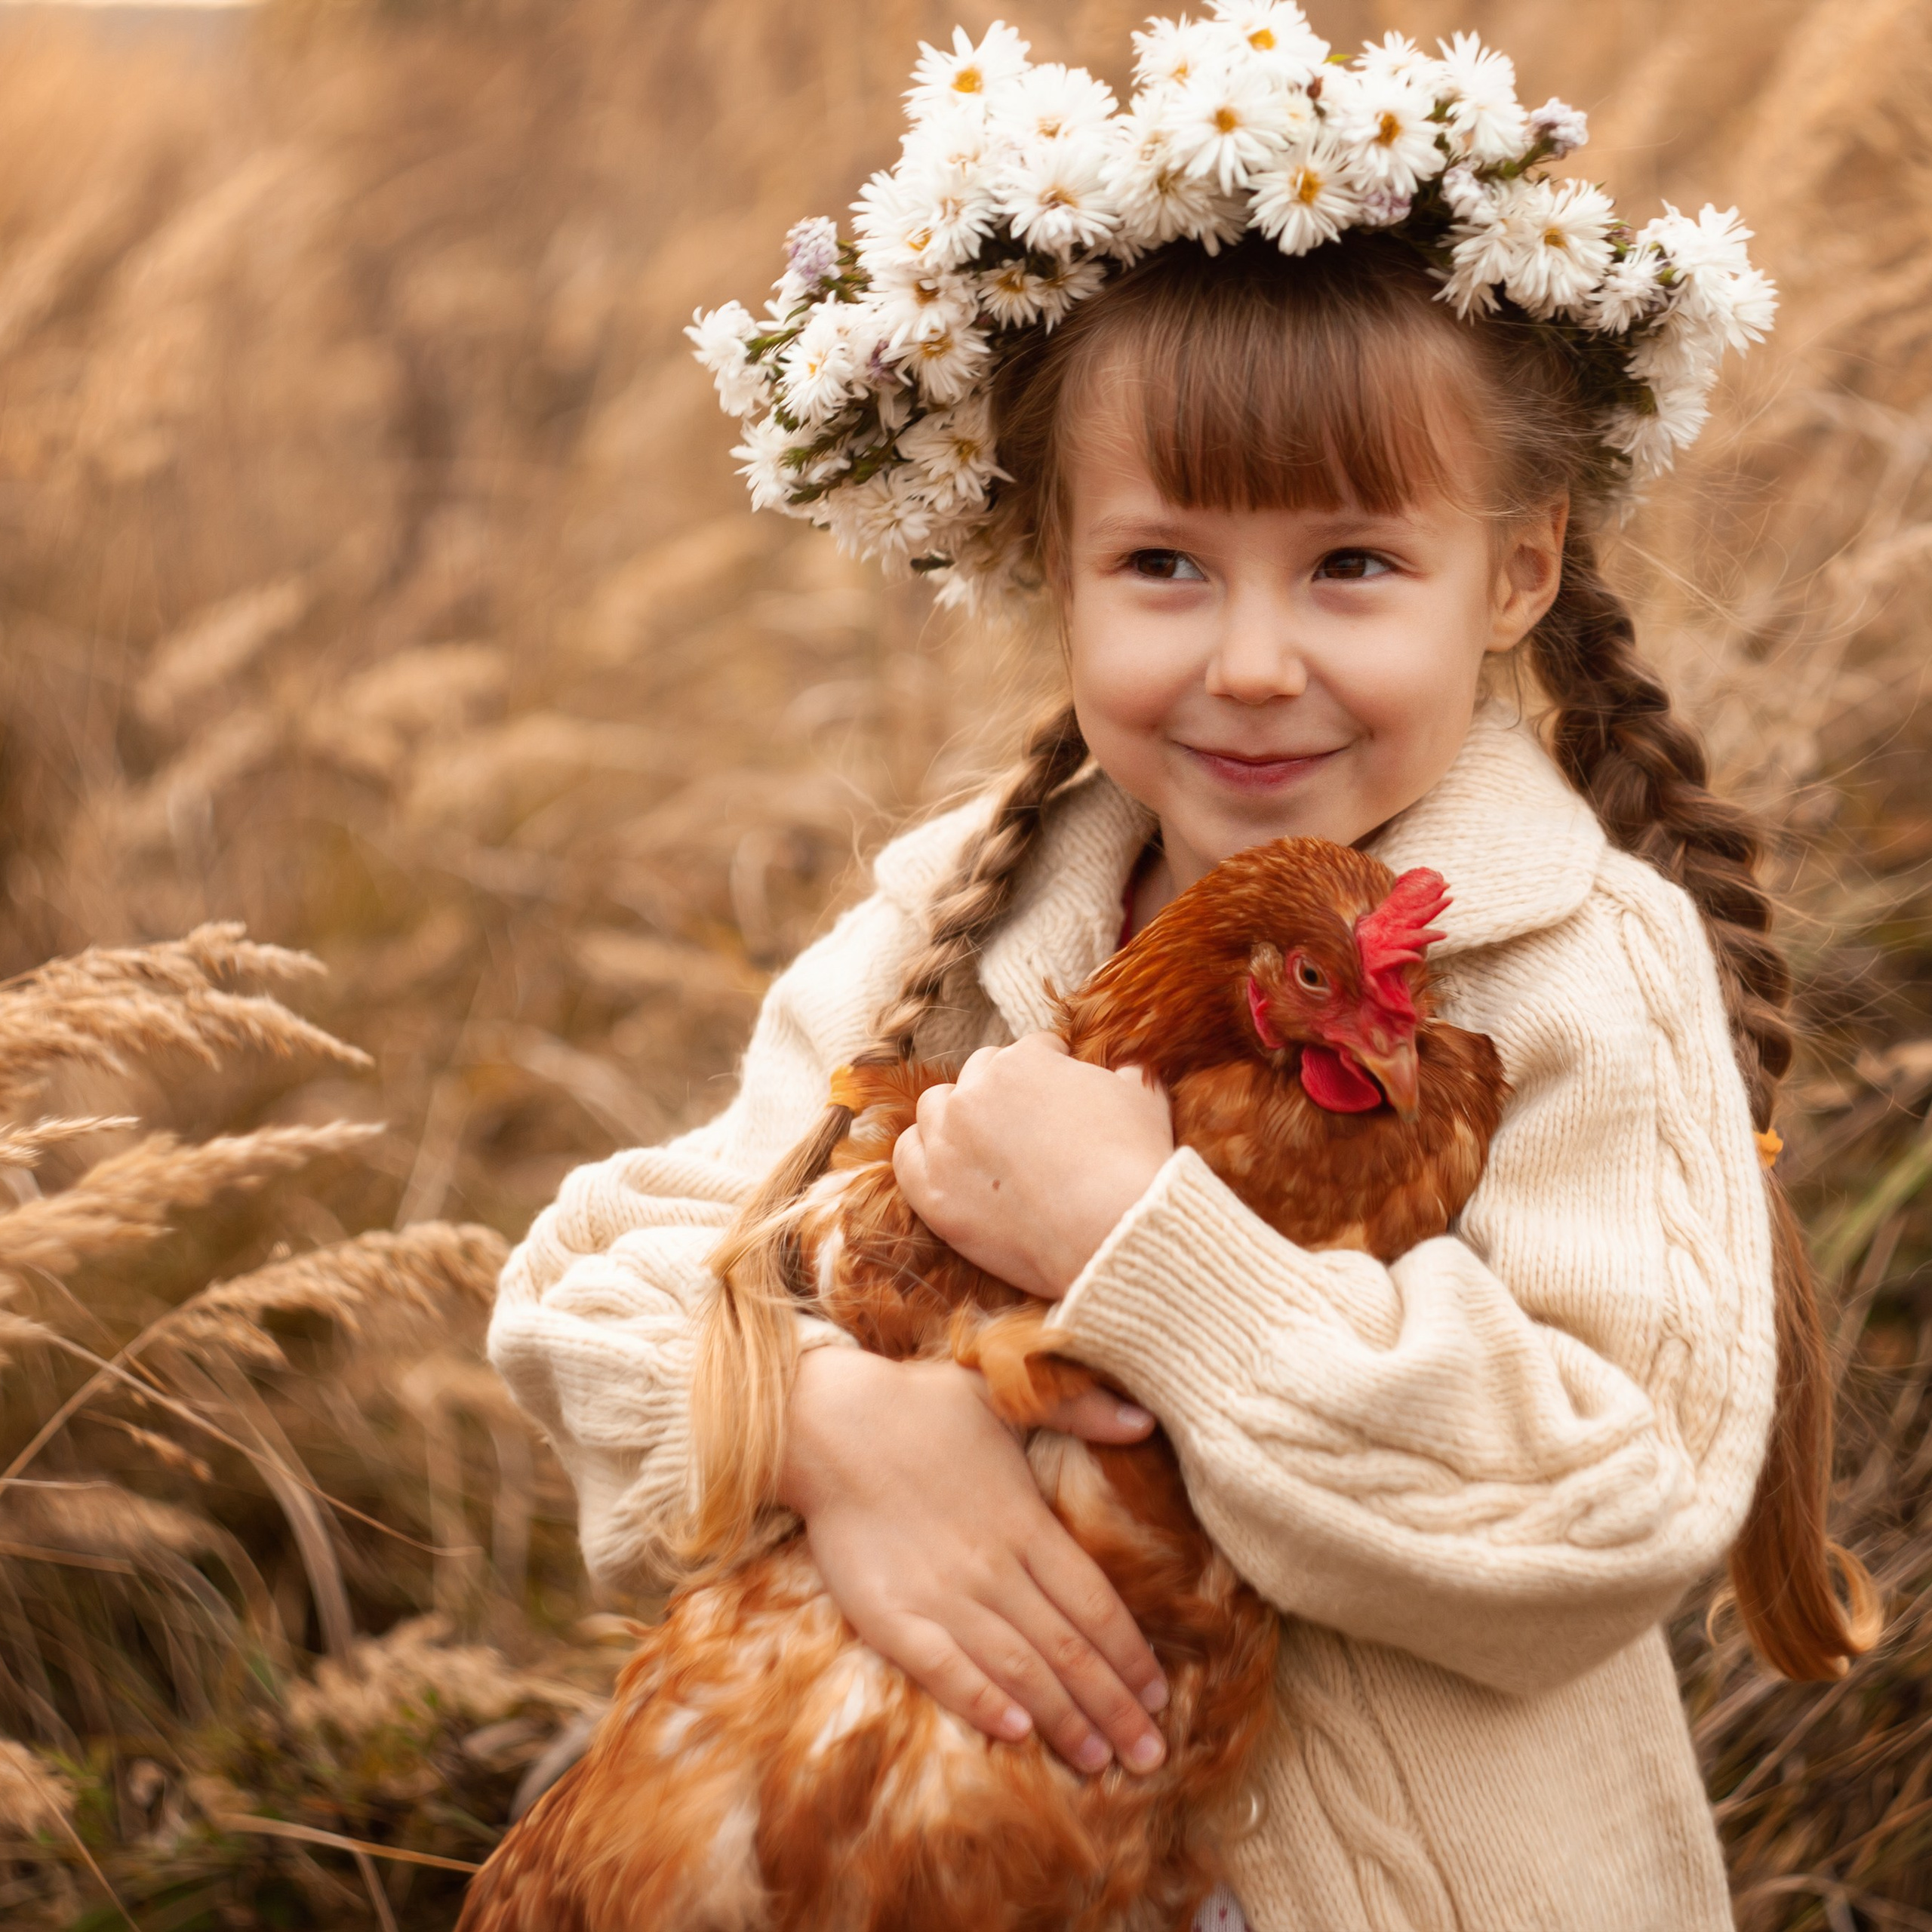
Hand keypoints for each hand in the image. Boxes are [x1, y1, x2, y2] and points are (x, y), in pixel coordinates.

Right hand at [777, 1346, 1169, 1773]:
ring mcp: (940, 1593)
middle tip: (1149, 1754)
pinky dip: (980, 1702)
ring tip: (1099, 1760)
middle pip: (1067, 1649)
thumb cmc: (918, 1406)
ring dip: (1063, 1718)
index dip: (1131, 1654)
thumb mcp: (1005, 1395)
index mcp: (1024, 1521)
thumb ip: (1080, 1409)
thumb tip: (1147, 1419)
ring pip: (1017, 1669)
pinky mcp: (889, 1614)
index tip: (1160, 1695)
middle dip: (1113, 1706)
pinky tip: (1015, 1732)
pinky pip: (943, 1669)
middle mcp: (991, 1566)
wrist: (825, 1423)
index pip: (1095, 1603)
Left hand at [893, 1033, 1173, 1299]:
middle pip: (980, 1074)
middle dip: (1003, 1092)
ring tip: (985, 1143)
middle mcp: (976, 1092)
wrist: (1114, 1233)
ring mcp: (948, 1142)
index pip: (1031, 1051)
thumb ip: (1129, 1075)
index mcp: (1024, 1061)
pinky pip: (907, 1154)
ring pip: (936, 1107)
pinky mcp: (933, 1192)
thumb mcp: (1144, 1100)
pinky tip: (946, 1164)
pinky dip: (924, 1153)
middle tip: (1027, 1126)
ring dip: (956, 1116)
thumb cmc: (1134, 1163)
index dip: (1052, 1071)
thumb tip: (1126, 1070)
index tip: (1062, 1096)